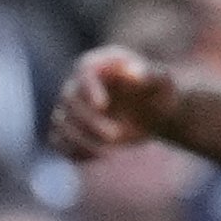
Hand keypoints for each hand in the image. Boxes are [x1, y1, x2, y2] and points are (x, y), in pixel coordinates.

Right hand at [50, 45, 180, 158]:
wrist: (152, 110)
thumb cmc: (158, 90)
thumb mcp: (161, 81)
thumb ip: (151, 74)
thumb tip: (136, 73)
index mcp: (98, 64)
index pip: (84, 71)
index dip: (89, 88)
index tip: (102, 105)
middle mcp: (78, 83)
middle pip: (69, 99)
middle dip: (90, 120)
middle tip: (117, 136)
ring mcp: (71, 106)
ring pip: (61, 122)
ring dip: (81, 140)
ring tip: (109, 152)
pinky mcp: (70, 128)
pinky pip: (58, 141)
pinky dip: (73, 151)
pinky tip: (97, 157)